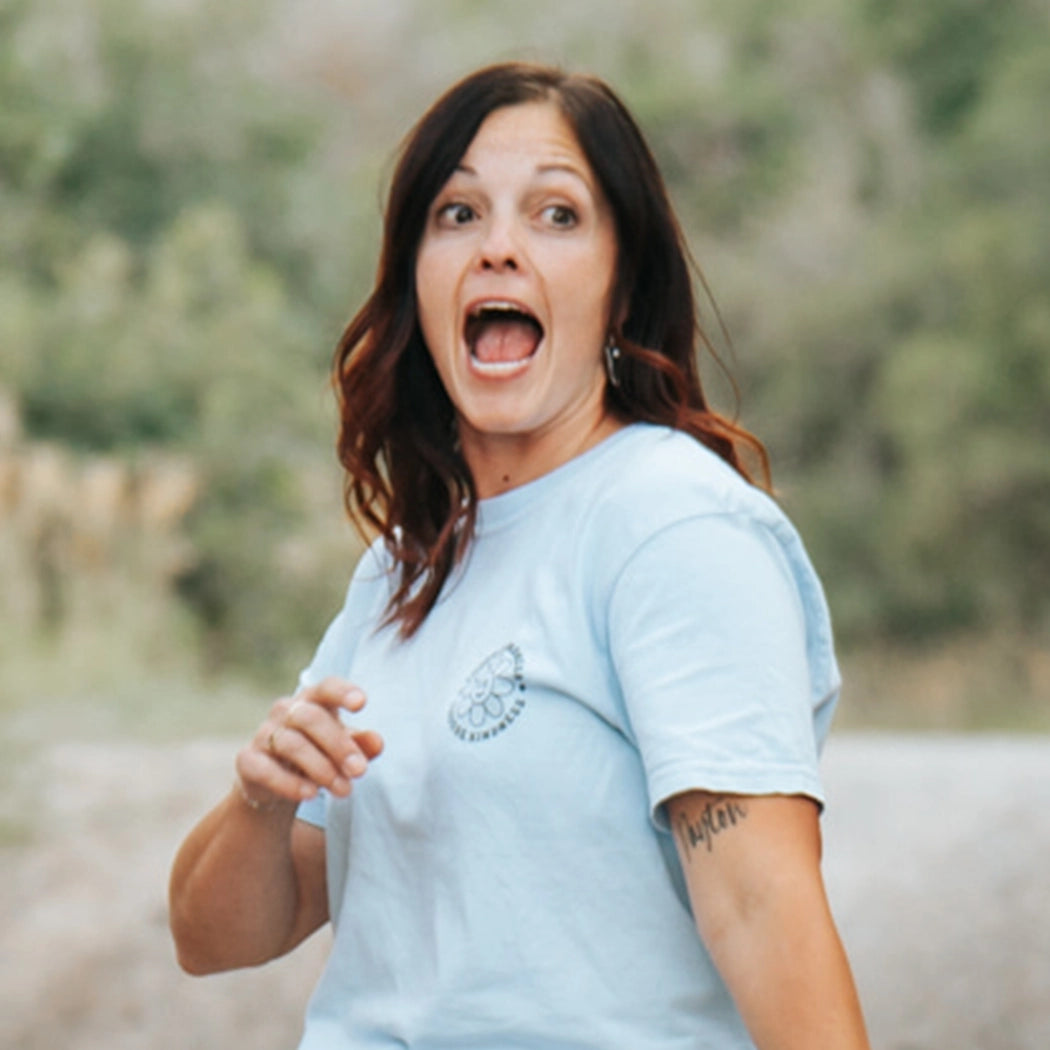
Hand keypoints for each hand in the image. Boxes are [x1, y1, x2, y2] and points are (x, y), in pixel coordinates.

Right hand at [234, 677, 383, 810]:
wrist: (276, 785)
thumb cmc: (318, 754)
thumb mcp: (343, 748)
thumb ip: (361, 744)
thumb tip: (378, 742)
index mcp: (312, 700)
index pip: (325, 687)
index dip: (342, 691)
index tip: (362, 702)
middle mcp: (286, 711)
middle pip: (310, 718)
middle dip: (339, 745)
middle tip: (360, 771)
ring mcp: (264, 734)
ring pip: (291, 744)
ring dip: (321, 768)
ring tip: (344, 790)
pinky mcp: (247, 760)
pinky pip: (266, 769)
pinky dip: (290, 783)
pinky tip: (311, 794)